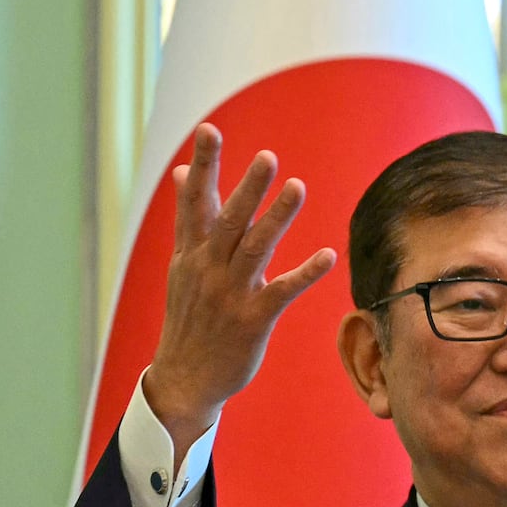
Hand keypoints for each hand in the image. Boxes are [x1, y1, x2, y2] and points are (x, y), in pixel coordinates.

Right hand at [144, 123, 336, 459]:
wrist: (185, 377)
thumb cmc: (190, 317)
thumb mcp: (181, 265)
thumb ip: (188, 217)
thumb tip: (178, 171)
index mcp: (190, 253)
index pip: (195, 201)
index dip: (202, 165)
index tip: (209, 129)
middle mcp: (208, 269)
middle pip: (228, 220)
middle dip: (247, 187)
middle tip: (267, 156)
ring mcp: (230, 294)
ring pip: (256, 248)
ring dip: (277, 217)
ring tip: (298, 187)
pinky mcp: (252, 320)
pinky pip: (282, 291)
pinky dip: (305, 273)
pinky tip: (328, 255)